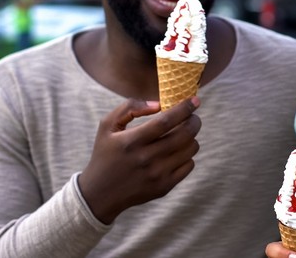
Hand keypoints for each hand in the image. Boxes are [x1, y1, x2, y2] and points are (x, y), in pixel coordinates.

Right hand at [78, 97, 201, 223]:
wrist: (100, 194)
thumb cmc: (105, 155)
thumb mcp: (107, 126)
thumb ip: (129, 108)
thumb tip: (158, 104)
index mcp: (132, 141)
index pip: (166, 121)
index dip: (184, 108)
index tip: (194, 100)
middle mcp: (146, 158)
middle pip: (184, 134)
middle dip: (194, 121)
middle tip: (193, 117)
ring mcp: (157, 174)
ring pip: (190, 150)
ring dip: (192, 138)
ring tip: (183, 134)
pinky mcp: (164, 187)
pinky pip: (189, 165)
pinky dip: (188, 155)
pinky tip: (177, 152)